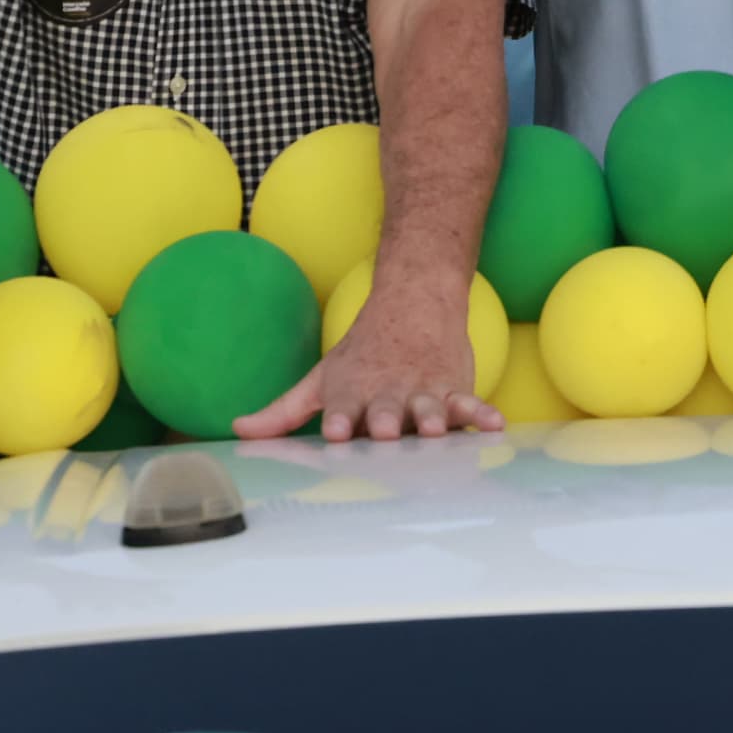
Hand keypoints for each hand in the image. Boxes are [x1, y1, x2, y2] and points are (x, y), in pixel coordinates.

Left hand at [238, 267, 501, 443]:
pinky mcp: (453, 387)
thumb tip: (237, 430)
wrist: (414, 301)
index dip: (338, 421)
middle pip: (385, 410)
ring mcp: (422, 390)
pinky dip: (482, 412)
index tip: (334, 431)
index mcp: (351, 394)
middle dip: (384, 421)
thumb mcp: (320, 379)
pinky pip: (470, 402)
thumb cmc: (362, 353)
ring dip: (431, 418)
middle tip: (383, 430)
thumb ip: (282, 412)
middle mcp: (387, 394)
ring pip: (428, 407)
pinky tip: (494, 424)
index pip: (341, 410)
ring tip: (434, 428)